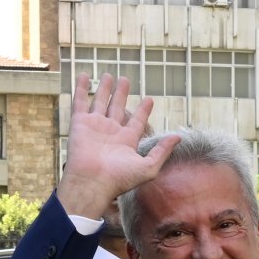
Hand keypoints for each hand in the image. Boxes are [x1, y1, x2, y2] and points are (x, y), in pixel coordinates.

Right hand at [56, 74, 179, 220]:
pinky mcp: (80, 123)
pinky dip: (81, 89)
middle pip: (117, 108)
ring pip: (100, 102)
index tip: (149, 100)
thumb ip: (162, 151)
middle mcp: (111, 132)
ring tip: (108, 75)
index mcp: (126, 141)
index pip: (136, 121)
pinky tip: (84, 76)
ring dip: (104, 89)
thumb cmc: (119, 179)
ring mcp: (94, 126)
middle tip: (125, 80)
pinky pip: (80, 102)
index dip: (143, 110)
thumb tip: (178, 137)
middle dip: (122, 94)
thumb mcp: (148, 167)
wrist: (92, 182)